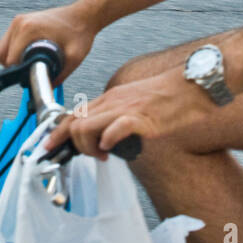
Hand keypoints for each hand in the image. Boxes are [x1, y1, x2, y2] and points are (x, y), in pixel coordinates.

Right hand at [0, 3, 97, 82]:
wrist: (82, 16)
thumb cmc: (79, 31)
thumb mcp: (73, 57)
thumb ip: (60, 75)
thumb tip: (47, 89)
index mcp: (28, 29)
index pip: (10, 59)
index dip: (18, 73)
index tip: (30, 75)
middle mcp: (20, 23)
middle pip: (2, 55)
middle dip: (14, 67)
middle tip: (30, 70)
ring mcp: (18, 21)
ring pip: (2, 49)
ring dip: (12, 59)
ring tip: (30, 62)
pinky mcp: (20, 21)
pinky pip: (8, 42)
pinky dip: (14, 51)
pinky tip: (28, 54)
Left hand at [43, 67, 214, 158]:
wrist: (192, 86)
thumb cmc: (169, 96)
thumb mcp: (135, 101)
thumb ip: (118, 115)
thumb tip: (106, 137)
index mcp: (110, 97)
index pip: (73, 114)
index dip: (57, 133)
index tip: (50, 146)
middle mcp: (112, 101)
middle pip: (74, 123)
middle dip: (71, 145)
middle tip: (89, 156)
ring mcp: (125, 109)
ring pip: (84, 127)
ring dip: (87, 148)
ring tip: (103, 155)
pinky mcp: (141, 118)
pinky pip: (113, 130)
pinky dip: (107, 142)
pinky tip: (113, 148)